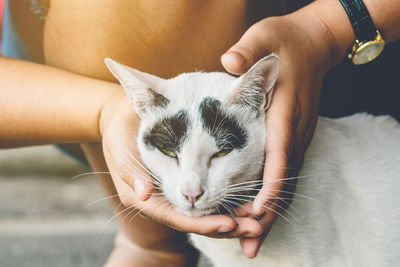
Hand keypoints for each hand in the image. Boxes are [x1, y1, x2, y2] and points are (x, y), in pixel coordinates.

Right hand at [99, 90, 263, 237]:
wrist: (124, 120)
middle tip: (254, 228)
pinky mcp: (185, 183)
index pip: (179, 217)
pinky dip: (227, 202)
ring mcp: (175, 194)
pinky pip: (208, 199)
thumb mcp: (120, 148)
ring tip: (258, 221)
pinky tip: (247, 202)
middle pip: (197, 222)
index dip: (203, 223)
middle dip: (225, 227)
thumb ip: (131, 172)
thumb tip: (144, 194)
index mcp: (147, 198)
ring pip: (206, 214)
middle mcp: (163, 201)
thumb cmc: (121, 132)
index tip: (229, 224)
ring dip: (233, 218)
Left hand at [221, 12, 338, 257]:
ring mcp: (295, 137)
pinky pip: (283, 174)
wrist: (314, 44)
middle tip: (250, 244)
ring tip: (251, 242)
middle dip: (267, 214)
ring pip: (285, 182)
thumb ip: (248, 50)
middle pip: (283, 180)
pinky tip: (258, 213)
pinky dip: (271, 197)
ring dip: (269, 213)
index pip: (279, 156)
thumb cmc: (286, 42)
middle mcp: (293, 132)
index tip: (255, 212)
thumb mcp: (265, 36)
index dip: (269, 186)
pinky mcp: (291, 138)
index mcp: (284, 114)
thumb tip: (229, 60)